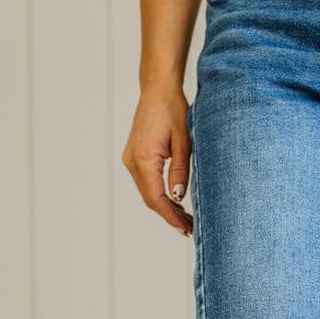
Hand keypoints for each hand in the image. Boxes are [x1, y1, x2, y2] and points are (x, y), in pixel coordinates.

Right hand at [121, 86, 193, 235]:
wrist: (158, 90)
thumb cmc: (173, 110)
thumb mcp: (184, 142)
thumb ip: (180, 170)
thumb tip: (177, 197)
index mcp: (144, 158)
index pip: (157, 197)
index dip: (171, 216)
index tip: (185, 229)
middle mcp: (132, 161)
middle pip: (150, 199)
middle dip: (169, 215)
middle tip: (189, 228)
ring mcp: (131, 159)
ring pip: (147, 193)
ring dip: (165, 207)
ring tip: (185, 219)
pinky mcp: (134, 156)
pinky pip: (146, 183)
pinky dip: (159, 195)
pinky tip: (175, 202)